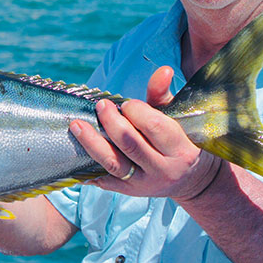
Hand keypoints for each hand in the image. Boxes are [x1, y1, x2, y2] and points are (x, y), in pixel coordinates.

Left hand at [70, 66, 221, 200]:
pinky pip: (104, 181)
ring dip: (92, 143)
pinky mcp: (129, 192)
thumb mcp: (175, 117)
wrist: (189, 179)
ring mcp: (145, 184)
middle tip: (100, 105)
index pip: (154, 126)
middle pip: (131, 144)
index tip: (126, 104)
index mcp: (180, 148)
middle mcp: (164, 169)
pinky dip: (87, 170)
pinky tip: (72, 157)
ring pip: (113, 163)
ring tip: (76, 125)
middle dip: (111, 122)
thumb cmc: (177, 140)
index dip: (137, 111)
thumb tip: (163, 70)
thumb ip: (162, 94)